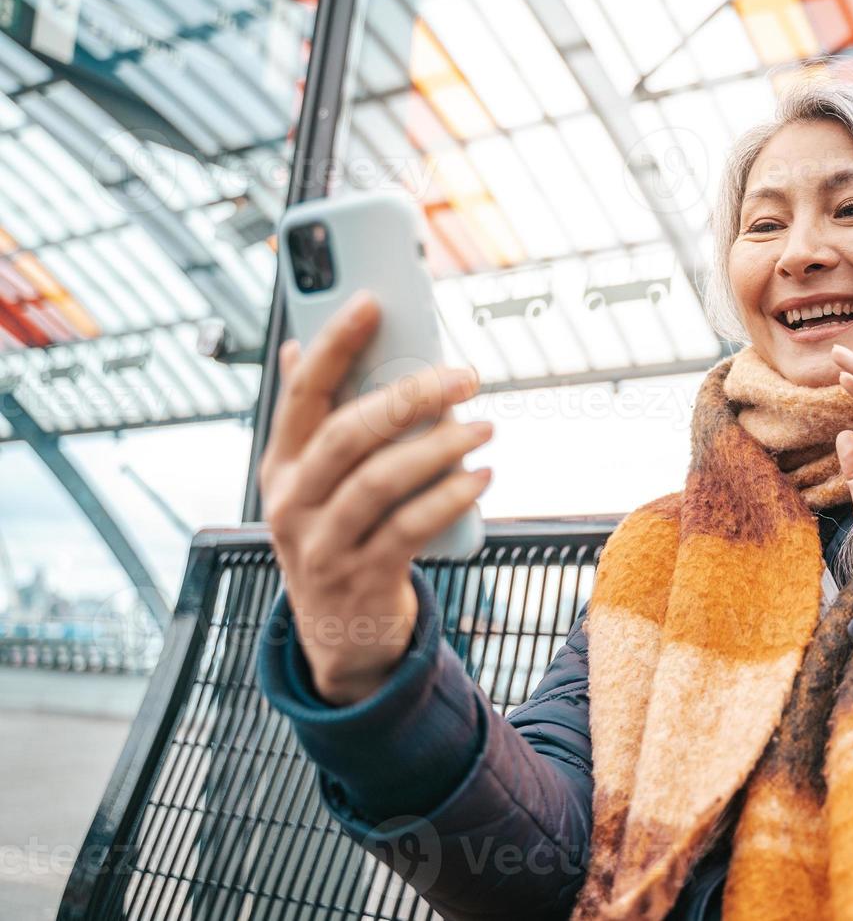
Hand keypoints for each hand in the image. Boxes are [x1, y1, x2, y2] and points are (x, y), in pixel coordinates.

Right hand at [258, 291, 492, 704]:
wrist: (340, 635)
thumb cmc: (338, 536)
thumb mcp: (313, 483)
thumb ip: (315, 420)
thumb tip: (301, 345)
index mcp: (280, 466)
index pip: (301, 393)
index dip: (334, 345)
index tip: (371, 302)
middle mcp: (291, 503)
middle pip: (347, 434)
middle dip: (408, 397)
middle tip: (464, 376)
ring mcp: (323, 546)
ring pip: (379, 482)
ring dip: (439, 448)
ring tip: (485, 429)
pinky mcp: (362, 579)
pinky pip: (409, 529)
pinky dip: (448, 499)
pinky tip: (480, 479)